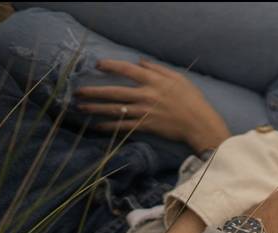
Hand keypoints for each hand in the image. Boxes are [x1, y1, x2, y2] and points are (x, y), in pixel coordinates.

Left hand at [75, 59, 230, 152]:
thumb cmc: (193, 100)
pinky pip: (123, 126)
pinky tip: (97, 126)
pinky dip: (109, 126)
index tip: (97, 65)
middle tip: (77, 92)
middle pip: (114, 92)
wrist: (200, 124)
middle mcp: (145, 95)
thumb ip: (158, 69)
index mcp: (153, 81)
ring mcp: (144, 112)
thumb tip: (140, 61)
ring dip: (95, 109)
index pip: (126, 69)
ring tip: (81, 108)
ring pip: (114, 109)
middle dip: (93, 92)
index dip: (110, 65)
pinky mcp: (146, 126)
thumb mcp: (179, 79)